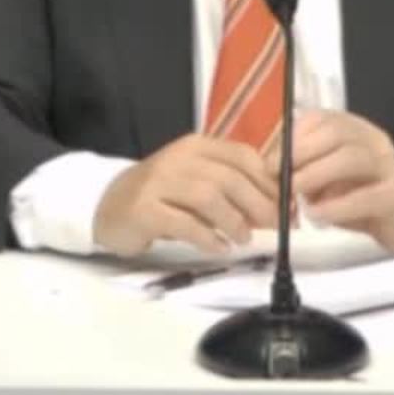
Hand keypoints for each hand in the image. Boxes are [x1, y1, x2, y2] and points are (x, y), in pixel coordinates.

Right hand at [93, 133, 279, 257]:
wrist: (108, 204)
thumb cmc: (162, 194)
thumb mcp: (197, 180)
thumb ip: (231, 186)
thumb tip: (276, 206)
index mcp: (197, 146)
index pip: (242, 156)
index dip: (269, 181)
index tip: (285, 205)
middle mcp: (178, 159)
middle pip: (229, 178)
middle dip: (257, 204)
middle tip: (272, 226)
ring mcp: (159, 183)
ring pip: (208, 197)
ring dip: (233, 221)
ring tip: (243, 239)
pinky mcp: (144, 210)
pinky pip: (183, 223)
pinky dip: (207, 237)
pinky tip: (218, 247)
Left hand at [282, 110, 393, 253]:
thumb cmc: (366, 194)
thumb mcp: (333, 177)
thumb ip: (306, 169)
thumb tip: (270, 172)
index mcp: (354, 130)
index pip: (320, 119)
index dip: (291, 139)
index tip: (270, 164)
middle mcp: (373, 141)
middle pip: (335, 133)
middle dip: (300, 154)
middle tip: (280, 180)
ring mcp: (389, 166)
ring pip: (351, 158)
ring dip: (315, 175)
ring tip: (296, 195)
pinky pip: (368, 196)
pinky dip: (337, 206)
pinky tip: (318, 216)